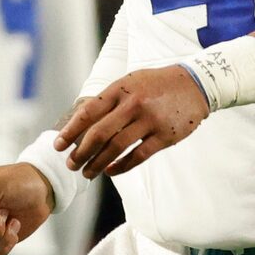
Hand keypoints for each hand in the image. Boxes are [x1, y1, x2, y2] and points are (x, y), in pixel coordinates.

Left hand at [57, 65, 209, 176]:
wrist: (196, 84)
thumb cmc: (157, 84)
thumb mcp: (131, 81)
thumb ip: (109, 99)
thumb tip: (81, 120)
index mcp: (121, 89)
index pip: (88, 112)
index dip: (71, 131)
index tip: (58, 145)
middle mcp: (133, 104)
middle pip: (99, 134)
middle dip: (81, 152)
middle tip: (71, 164)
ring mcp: (150, 120)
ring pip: (116, 148)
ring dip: (98, 163)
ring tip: (87, 172)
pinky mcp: (164, 136)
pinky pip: (138, 156)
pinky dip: (121, 166)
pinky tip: (110, 171)